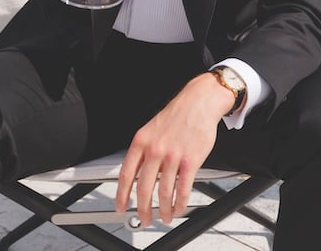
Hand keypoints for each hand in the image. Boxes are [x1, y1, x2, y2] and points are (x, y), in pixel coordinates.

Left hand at [116, 73, 233, 225]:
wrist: (199, 102)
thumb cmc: (177, 115)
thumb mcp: (151, 129)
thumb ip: (143, 151)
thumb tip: (136, 175)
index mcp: (141, 141)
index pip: (126, 174)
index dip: (121, 195)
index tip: (121, 207)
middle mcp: (155, 149)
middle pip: (143, 188)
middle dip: (142, 209)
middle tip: (144, 219)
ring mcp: (173, 156)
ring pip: (164, 193)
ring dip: (163, 210)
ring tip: (164, 216)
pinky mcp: (190, 161)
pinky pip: (183, 190)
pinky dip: (180, 204)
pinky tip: (178, 208)